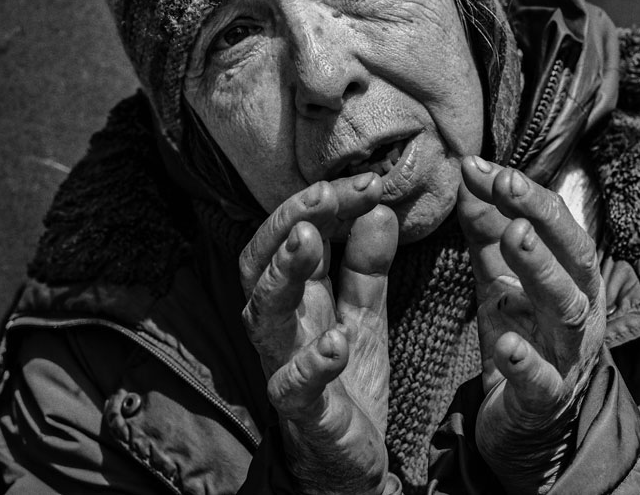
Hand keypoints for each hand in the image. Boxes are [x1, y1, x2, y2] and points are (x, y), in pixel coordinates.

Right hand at [239, 173, 400, 494]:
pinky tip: (335, 342)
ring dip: (283, 275)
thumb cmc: (346, 380)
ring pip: (264, 316)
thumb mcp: (364, 313)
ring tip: (308, 240)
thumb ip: (367, 265)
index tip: (368, 180)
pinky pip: (293, 388)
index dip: (323, 204)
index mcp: (296, 298)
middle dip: (288, 223)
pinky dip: (311, 364)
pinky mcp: (305, 412)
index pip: (294, 236)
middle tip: (326, 194)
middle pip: (261, 265)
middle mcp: (280, 326)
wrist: (349, 459)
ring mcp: (285, 367)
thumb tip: (378, 208)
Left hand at [457, 156, 604, 491]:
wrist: (529, 426)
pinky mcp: (548, 398)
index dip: (523, 194)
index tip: (481, 166)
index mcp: (573, 278)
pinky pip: (542, 378)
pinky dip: (526, 360)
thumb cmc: (521, 339)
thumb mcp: (500, 279)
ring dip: (541, 270)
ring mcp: (569, 356)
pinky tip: (505, 341)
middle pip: (574, 257)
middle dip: (542, 217)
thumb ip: (487, 232)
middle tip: (507, 183)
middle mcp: (581, 311)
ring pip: (567, 309)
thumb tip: (468, 173)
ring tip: (515, 237)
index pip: (556, 225)